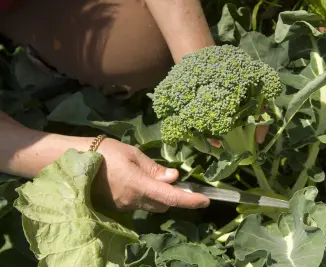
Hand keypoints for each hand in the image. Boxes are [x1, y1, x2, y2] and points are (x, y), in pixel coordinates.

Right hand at [91, 138, 209, 212]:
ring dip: (158, 196)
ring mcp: (124, 206)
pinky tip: (135, 180)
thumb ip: (154, 169)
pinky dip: (144, 195)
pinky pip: (138, 204)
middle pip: (162, 205)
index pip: (170, 198)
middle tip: (172, 179)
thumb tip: (174, 178)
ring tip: (150, 176)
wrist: (76, 160)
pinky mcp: (117, 206)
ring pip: (150, 206)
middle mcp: (133, 201)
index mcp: (139, 186)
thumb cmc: (106, 151)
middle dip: (172, 196)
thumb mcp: (133, 154)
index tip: (205, 201)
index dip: (190, 200)